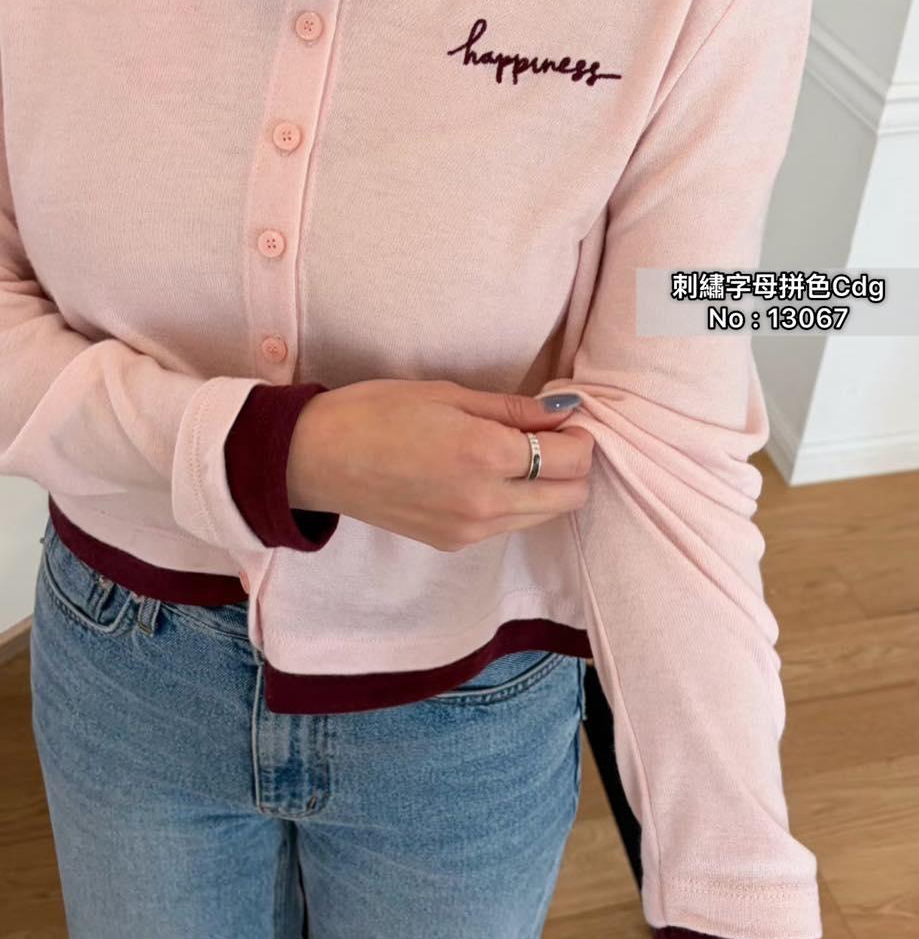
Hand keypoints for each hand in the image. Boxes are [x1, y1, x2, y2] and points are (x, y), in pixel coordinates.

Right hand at [286, 378, 593, 550]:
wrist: (317, 458)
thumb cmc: (376, 412)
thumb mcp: (449, 394)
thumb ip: (513, 409)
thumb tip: (564, 412)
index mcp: (486, 457)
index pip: (571, 460)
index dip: (581, 437)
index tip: (567, 418)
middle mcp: (486, 504)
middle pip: (570, 497)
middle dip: (575, 465)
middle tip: (552, 435)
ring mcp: (470, 531)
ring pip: (544, 516)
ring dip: (549, 486)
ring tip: (519, 452)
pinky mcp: (454, 544)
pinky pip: (509, 525)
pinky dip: (518, 501)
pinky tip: (491, 473)